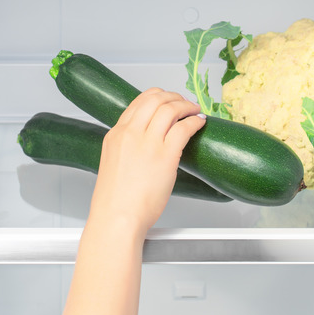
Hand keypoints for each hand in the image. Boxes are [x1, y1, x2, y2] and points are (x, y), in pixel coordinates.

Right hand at [87, 88, 205, 235]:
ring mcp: (148, 143)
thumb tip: (145, 148)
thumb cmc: (116, 200)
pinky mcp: (165, 156)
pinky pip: (184, 128)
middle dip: (174, 97)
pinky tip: (199, 124)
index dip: (158, 96)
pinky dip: (194, 122)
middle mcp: (130, 134)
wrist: (117, 217)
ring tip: (195, 111)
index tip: (167, 100)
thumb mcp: (114, 164)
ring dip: (187, 106)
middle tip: (184, 102)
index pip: (138, 102)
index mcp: (116, 134)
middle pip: (155, 99)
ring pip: (170, 109)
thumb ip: (127, 150)